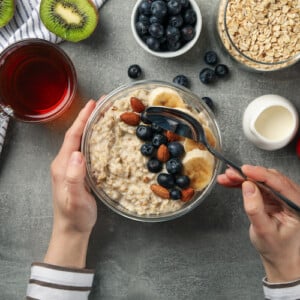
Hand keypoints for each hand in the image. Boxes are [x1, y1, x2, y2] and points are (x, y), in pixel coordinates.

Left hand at [44, 100, 96, 268]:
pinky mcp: (77, 170)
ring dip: (90, 126)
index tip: (92, 104)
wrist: (72, 229)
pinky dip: (93, 138)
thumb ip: (74, 177)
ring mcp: (70, 166)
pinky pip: (85, 149)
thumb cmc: (75, 216)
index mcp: (62, 165)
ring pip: (81, 140)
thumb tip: (77, 154)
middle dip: (87, 117)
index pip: (72, 136)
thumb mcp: (74, 199)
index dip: (82, 119)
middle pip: (76, 134)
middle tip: (101, 104)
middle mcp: (65, 162)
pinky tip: (102, 136)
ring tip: (103, 115)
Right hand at [218, 165, 299, 282]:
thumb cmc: (276, 247)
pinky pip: (255, 185)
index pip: (279, 184)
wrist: (277, 256)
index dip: (261, 174)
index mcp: (297, 205)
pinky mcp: (270, 196)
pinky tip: (229, 181)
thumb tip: (248, 187)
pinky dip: (241, 183)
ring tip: (226, 177)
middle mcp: (291, 197)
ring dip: (242, 177)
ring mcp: (280, 196)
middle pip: (268, 178)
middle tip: (230, 174)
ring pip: (260, 179)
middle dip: (247, 174)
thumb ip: (255, 209)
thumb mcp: (263, 230)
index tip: (244, 170)